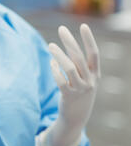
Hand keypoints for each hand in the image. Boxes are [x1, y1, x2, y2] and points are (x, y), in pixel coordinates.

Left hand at [40, 24, 100, 145]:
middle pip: (79, 57)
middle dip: (70, 42)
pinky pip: (60, 80)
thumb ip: (78, 67)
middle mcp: (90, 81)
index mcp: (95, 75)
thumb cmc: (78, 96)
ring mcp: (80, 89)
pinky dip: (55, 70)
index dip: (89, 39)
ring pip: (69, 67)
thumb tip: (65, 49)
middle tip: (61, 29)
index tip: (83, 25)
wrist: (76, 119)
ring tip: (50, 45)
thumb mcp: (83, 81)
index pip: (94, 53)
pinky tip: (51, 63)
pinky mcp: (68, 96)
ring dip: (59, 55)